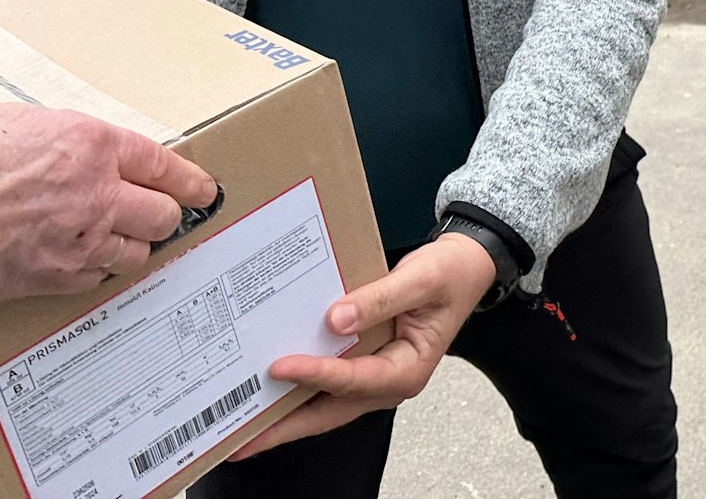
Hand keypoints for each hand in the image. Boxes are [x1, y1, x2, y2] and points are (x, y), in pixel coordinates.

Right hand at [0, 105, 217, 306]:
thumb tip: (86, 150)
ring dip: (130, 245)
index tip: (205, 190)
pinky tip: (80, 260)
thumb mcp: (20, 123)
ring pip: (136, 252)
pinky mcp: (52, 279)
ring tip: (113, 238)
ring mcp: (78, 241)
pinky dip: (96, 271)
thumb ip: (68, 138)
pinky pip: (97, 279)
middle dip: (163, 214)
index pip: (164, 165)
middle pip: (162, 214)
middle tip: (156, 214)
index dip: (191, 181)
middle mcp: (96, 193)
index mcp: (92, 145)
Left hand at [237, 233, 497, 455]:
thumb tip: (335, 320)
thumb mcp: (421, 280)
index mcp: (409, 369)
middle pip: (331, 411)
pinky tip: (270, 388)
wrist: (465, 266)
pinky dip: (299, 389)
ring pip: (325, 405)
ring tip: (242, 426)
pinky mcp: (364, 364)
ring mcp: (375, 376)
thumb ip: (380, 298)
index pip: (354, 379)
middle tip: (241, 440)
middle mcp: (389, 382)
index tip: (279, 367)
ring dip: (286, 415)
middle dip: (285, 427)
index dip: (316, 374)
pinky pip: (327, 384)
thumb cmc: (450, 273)